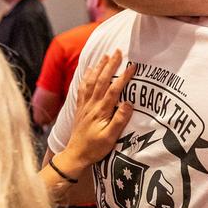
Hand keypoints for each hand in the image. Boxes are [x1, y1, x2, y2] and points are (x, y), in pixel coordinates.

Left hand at [64, 50, 136, 168]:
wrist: (75, 156)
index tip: (132, 66)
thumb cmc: (95, 148)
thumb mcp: (110, 138)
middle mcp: (91, 105)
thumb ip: (119, 120)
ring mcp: (85, 106)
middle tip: (118, 52)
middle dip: (110, 65)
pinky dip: (86, 77)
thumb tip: (129, 103)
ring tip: (105, 56)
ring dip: (98, 68)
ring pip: (91, 82)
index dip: (123, 77)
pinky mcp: (80, 108)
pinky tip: (89, 71)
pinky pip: (82, 89)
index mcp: (101, 111)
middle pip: (101, 81)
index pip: (113, 90)